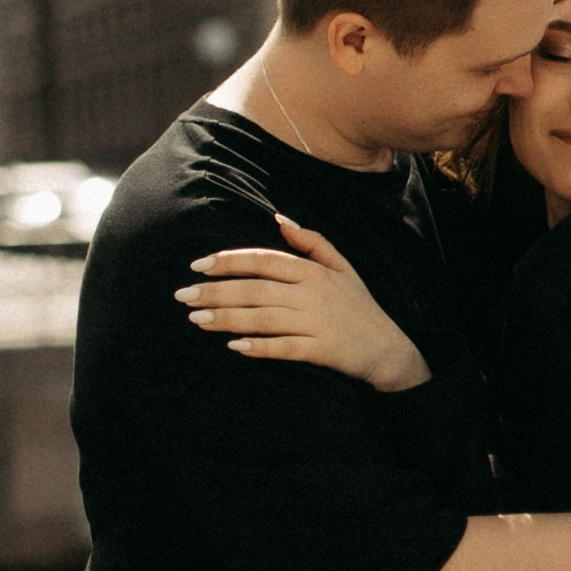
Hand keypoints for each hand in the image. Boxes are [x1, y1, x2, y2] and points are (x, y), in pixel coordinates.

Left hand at [175, 214, 430, 390]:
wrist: (388, 349)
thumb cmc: (359, 306)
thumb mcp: (342, 267)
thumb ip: (312, 242)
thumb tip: (279, 220)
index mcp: (313, 271)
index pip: (263, 260)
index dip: (229, 261)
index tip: (198, 265)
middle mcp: (313, 294)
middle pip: (256, 289)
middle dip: (216, 291)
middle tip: (182, 295)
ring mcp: (317, 323)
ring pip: (263, 318)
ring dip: (226, 318)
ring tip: (195, 319)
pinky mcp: (322, 350)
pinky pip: (285, 347)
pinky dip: (260, 347)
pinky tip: (234, 346)